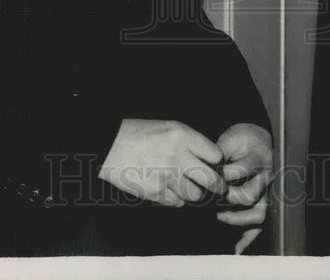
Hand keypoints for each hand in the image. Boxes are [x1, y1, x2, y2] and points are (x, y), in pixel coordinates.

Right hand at [99, 119, 227, 207]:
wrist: (110, 145)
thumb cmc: (139, 133)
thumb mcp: (169, 127)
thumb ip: (191, 142)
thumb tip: (210, 160)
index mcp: (183, 136)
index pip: (215, 155)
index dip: (216, 162)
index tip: (215, 165)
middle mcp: (177, 156)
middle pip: (211, 180)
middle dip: (218, 186)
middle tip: (219, 188)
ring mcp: (166, 176)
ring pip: (195, 195)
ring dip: (194, 192)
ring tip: (187, 186)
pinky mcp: (155, 192)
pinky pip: (177, 202)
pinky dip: (176, 198)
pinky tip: (169, 188)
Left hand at [215, 123, 272, 252]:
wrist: (255, 140)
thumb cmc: (240, 140)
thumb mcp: (229, 139)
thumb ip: (217, 154)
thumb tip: (202, 171)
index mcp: (257, 158)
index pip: (239, 171)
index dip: (219, 177)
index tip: (204, 179)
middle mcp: (266, 177)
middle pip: (248, 195)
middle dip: (225, 200)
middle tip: (207, 200)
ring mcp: (267, 192)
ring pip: (258, 213)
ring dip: (235, 219)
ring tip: (217, 217)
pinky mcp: (263, 203)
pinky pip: (260, 225)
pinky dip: (248, 238)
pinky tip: (235, 249)